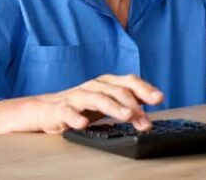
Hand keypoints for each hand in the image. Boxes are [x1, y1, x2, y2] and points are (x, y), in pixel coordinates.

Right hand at [32, 74, 163, 133]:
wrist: (45, 109)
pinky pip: (69, 112)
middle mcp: (94, 86)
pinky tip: (83, 124)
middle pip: (117, 91)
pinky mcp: (61, 109)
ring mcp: (77, 96)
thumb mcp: (108, 101)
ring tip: (126, 116)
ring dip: (114, 107)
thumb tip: (154, 100)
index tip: (159, 99)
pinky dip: (76, 117)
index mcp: (107, 83)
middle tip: (146, 121)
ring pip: (98, 99)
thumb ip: (129, 99)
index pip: (129, 81)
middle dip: (134, 106)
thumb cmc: (81, 106)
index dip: (145, 89)